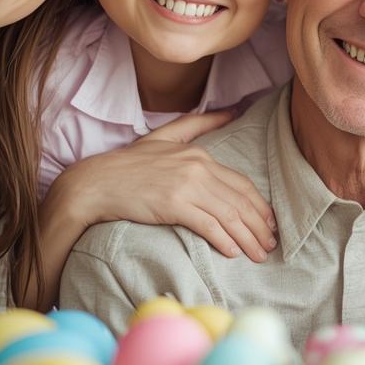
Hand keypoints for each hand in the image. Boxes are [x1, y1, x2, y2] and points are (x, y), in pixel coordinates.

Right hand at [51, 109, 275, 260]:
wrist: (94, 183)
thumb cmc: (128, 164)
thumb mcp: (165, 135)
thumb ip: (199, 123)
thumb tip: (233, 110)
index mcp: (199, 155)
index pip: (241, 183)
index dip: (260, 205)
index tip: (269, 223)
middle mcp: (198, 168)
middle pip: (241, 201)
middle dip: (260, 225)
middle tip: (270, 244)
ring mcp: (186, 186)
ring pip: (229, 215)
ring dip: (247, 238)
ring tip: (258, 254)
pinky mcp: (173, 204)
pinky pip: (208, 225)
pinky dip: (224, 240)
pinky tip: (232, 252)